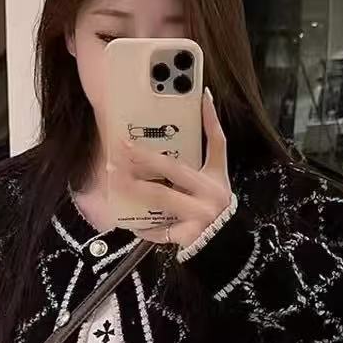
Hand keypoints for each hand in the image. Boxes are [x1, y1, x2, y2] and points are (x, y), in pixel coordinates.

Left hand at [112, 88, 231, 248]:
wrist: (226, 246)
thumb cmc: (215, 212)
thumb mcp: (216, 186)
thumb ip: (201, 163)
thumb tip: (187, 128)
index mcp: (216, 178)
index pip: (217, 143)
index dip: (211, 119)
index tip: (201, 96)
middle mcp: (210, 194)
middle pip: (174, 169)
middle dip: (145, 157)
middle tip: (123, 148)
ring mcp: (199, 215)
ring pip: (161, 196)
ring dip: (135, 187)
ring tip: (116, 178)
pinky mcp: (189, 235)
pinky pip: (161, 230)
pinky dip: (145, 228)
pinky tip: (130, 223)